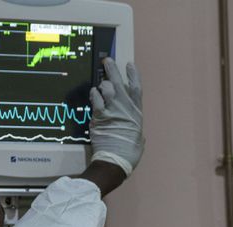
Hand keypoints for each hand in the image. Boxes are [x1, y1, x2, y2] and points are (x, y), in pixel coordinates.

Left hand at [89, 58, 142, 175]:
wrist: (115, 160)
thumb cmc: (130, 153)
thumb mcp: (139, 139)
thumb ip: (135, 129)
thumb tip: (134, 130)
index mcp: (137, 113)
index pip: (136, 89)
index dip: (133, 75)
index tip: (129, 64)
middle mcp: (125, 108)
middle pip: (119, 83)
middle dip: (113, 70)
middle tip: (107, 60)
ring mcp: (111, 110)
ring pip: (106, 88)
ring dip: (103, 84)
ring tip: (101, 84)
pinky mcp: (99, 116)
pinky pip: (95, 99)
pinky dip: (94, 94)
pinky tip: (93, 93)